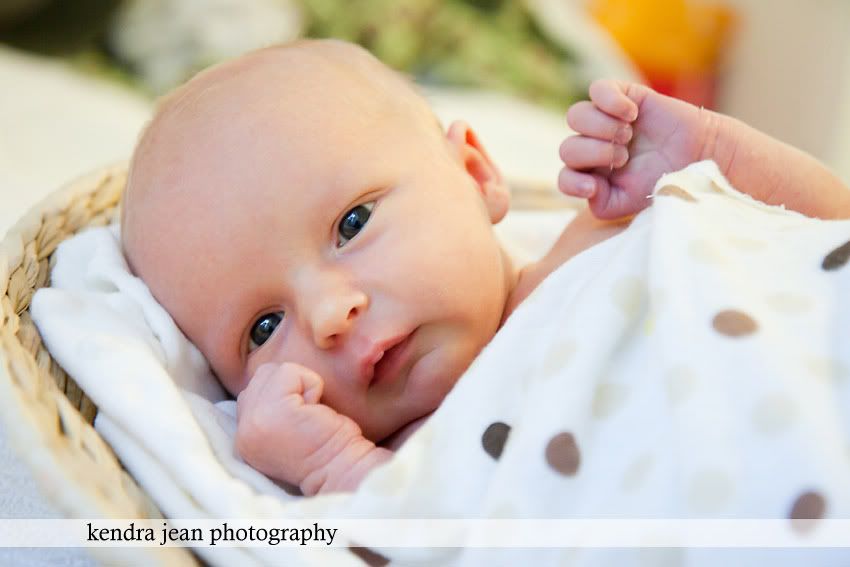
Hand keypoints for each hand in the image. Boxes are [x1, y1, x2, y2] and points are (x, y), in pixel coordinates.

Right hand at [235, 362, 365, 491]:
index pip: (250, 392)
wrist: (343, 471)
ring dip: (299, 385)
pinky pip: (290, 371)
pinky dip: (311, 383)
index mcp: (243, 441)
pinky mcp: (273, 411)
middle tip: (307, 418)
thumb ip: (265, 410)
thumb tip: (270, 378)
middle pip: (260, 377)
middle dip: (289, 388)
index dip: (283, 397)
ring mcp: (253, 423)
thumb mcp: (283, 431)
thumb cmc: (326, 449)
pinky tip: (317, 412)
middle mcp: (242, 434)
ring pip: (272, 371)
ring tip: (310, 414)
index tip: (300, 425)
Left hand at [558, 79, 709, 218]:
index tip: (594, 187)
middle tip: (624, 157)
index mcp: (592, 175)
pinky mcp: (622, 96)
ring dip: (600, 128)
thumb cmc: (665, 181)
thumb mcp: (630, 203)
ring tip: (627, 135)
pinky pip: (597, 89)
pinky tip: (632, 114)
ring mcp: (604, 120)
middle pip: (568, 148)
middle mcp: (593, 147)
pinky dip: (610, 101)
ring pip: (575, 116)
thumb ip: (602, 203)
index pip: (565, 179)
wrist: (701, 157)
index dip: (573, 183)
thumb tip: (587, 183)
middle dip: (596, 155)